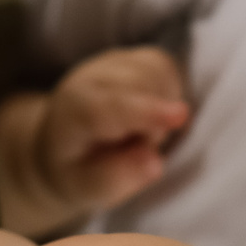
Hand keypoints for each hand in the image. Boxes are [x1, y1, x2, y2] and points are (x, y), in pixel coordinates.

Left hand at [0, 47, 189, 233]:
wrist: (66, 142)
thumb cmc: (78, 168)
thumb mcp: (87, 188)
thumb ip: (116, 178)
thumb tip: (155, 163)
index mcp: (73, 110)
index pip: (112, 106)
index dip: (147, 111)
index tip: (180, 116)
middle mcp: (91, 76)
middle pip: (144, 87)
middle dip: (156, 125)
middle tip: (137, 150)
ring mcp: (115, 61)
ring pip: (159, 74)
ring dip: (164, 111)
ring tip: (139, 133)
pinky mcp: (137, 57)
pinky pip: (167, 70)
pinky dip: (169, 95)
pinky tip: (150, 114)